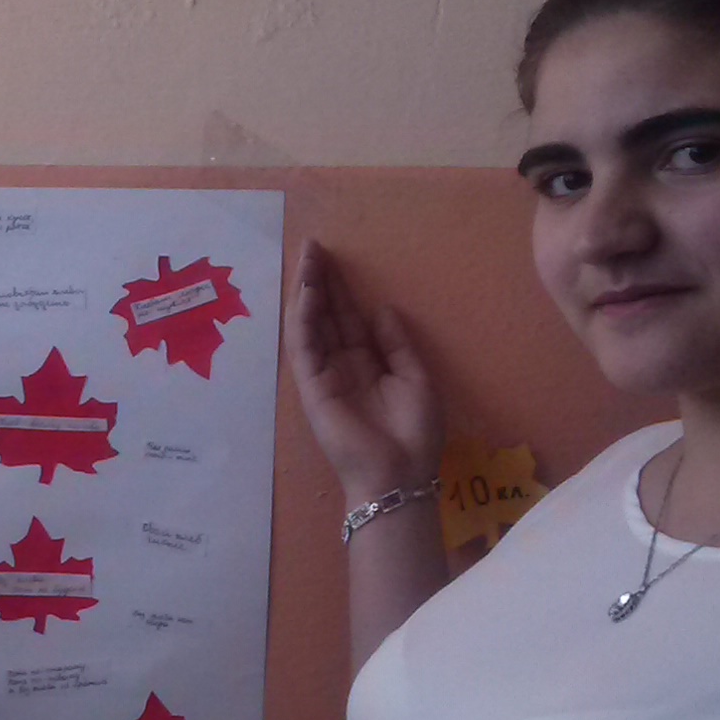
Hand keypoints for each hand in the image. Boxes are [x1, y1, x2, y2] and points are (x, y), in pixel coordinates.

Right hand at [285, 238, 444, 500]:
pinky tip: (307, 294)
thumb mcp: (416, 378)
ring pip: (310, 325)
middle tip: (313, 244)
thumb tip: (382, 309)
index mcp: (366, 362)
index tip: (333, 255)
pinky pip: (304, 348)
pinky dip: (304, 320)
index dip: (341, 287)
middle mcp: (340, 364)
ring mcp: (323, 375)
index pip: (348, 317)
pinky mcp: (312, 388)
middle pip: (326, 314)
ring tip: (307, 259)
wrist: (400, 474)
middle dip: (319, 280)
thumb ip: (397, 344)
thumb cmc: (413, 433)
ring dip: (307, 292)